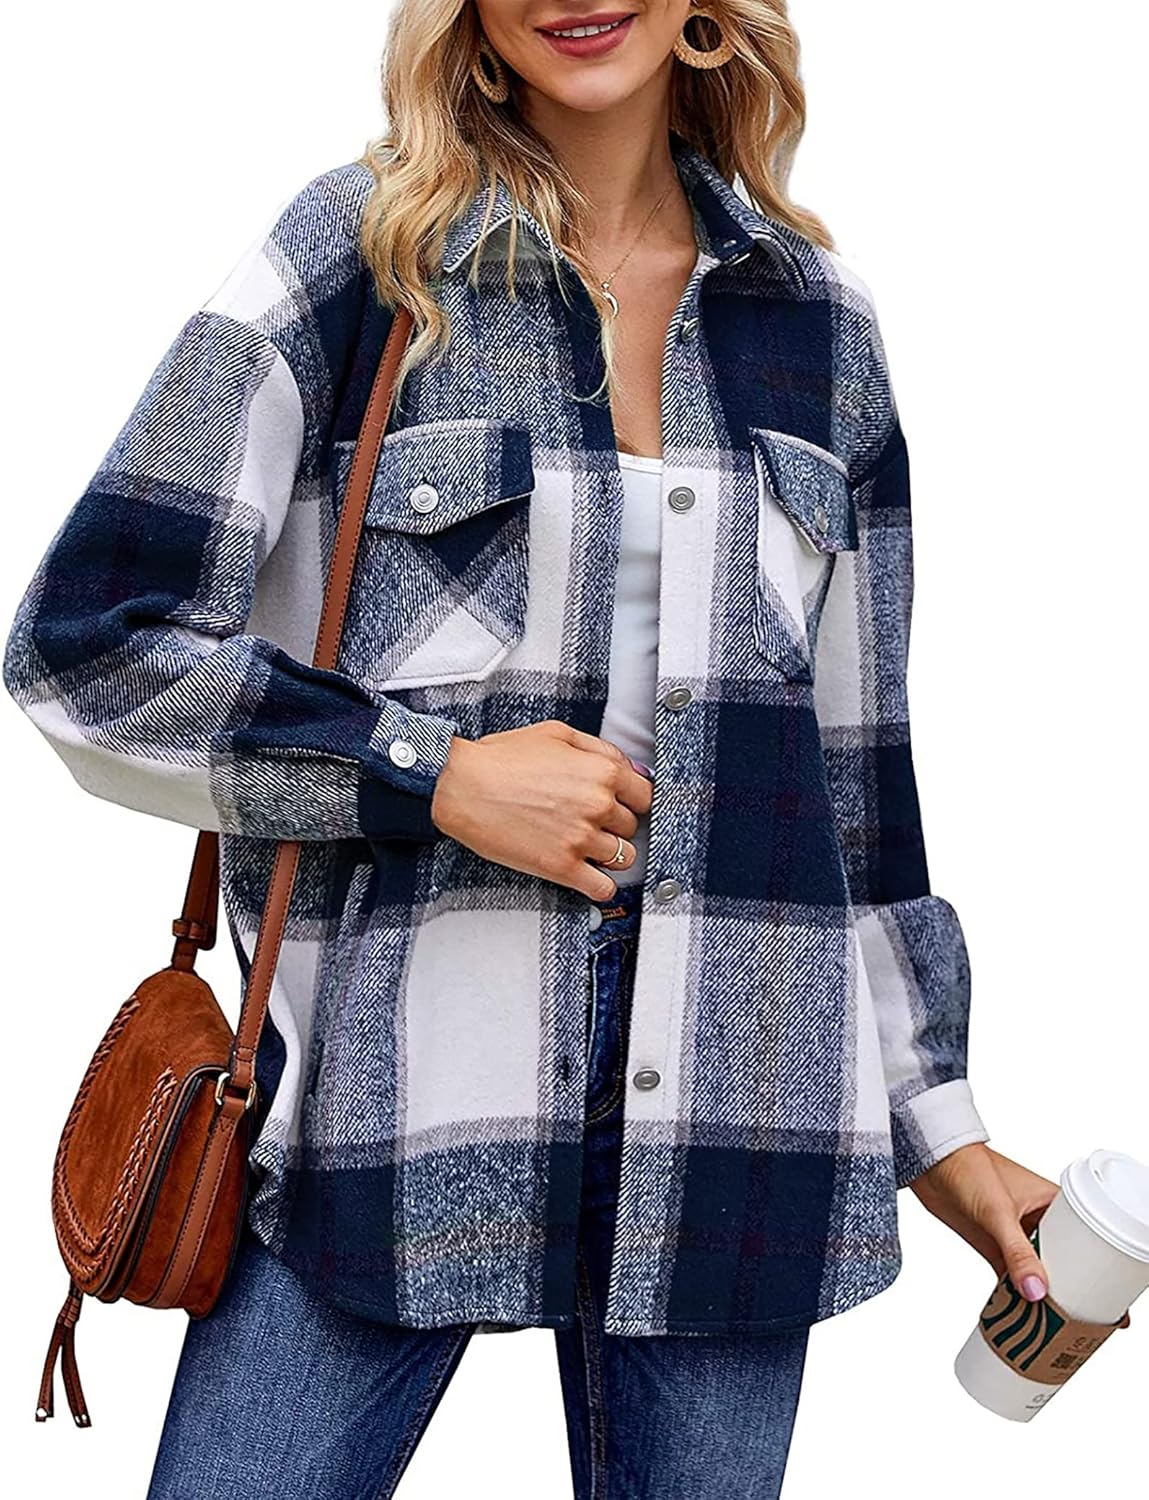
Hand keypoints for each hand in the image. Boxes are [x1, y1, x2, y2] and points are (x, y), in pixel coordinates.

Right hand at [429, 720, 653, 899]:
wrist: (460, 786)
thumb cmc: (502, 758)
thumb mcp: (556, 733)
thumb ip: (599, 749)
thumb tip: (632, 771)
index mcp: (602, 771)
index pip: (645, 796)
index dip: (631, 801)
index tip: (618, 806)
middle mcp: (599, 806)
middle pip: (631, 827)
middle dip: (614, 826)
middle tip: (588, 822)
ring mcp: (582, 839)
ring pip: (623, 858)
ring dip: (608, 854)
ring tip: (584, 847)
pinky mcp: (562, 867)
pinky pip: (603, 888)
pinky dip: (600, 886)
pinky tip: (587, 876)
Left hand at [909, 1143, 1131, 1326]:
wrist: (928, 1161)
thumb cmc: (967, 1167)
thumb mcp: (997, 1212)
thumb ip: (1016, 1252)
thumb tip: (1037, 1293)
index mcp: (1054, 1204)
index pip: (1087, 1242)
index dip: (1100, 1272)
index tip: (1113, 1301)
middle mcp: (1040, 1222)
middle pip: (1067, 1264)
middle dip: (1077, 1292)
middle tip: (1090, 1325)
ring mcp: (1016, 1236)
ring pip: (1040, 1274)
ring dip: (1047, 1298)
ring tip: (1061, 1331)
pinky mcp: (994, 1247)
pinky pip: (1013, 1279)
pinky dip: (1019, 1297)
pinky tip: (1026, 1319)